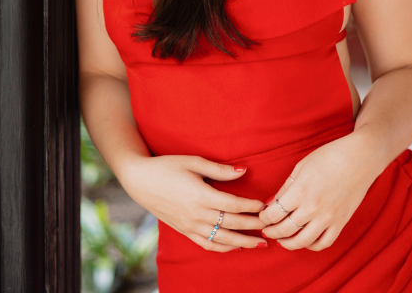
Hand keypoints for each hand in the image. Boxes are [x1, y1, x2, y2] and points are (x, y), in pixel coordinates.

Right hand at [122, 155, 268, 252]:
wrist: (140, 180)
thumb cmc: (167, 166)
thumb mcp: (194, 162)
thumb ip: (220, 169)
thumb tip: (244, 171)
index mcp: (200, 195)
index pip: (233, 205)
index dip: (251, 206)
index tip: (265, 205)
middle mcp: (197, 214)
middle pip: (231, 224)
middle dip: (253, 226)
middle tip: (270, 226)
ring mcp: (190, 226)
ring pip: (222, 240)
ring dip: (243, 243)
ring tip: (260, 244)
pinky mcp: (184, 231)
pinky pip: (207, 245)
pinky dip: (223, 248)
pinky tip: (235, 248)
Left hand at [258, 131, 381, 250]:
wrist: (360, 157)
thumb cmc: (329, 156)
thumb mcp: (301, 166)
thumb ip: (286, 187)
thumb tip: (272, 203)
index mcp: (301, 190)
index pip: (275, 213)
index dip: (264, 218)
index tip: (262, 217)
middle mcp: (313, 208)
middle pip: (285, 229)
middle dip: (272, 231)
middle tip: (267, 230)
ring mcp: (328, 217)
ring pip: (303, 241)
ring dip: (288, 244)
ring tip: (282, 240)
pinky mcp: (341, 222)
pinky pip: (324, 243)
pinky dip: (312, 246)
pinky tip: (304, 241)